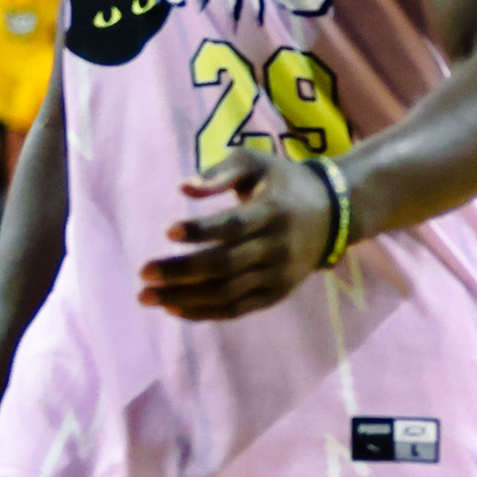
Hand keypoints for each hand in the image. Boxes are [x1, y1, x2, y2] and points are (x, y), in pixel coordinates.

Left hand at [139, 146, 336, 319]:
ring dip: (184, 298)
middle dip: (181, 271)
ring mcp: (278, 275)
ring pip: (228, 292)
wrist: (333, 214)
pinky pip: (238, 309)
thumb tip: (183, 188)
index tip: (167, 232)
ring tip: (147, 296)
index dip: (202, 231)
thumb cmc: (282, 183)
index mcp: (274, 212)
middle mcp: (278, 247)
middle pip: (225, 264)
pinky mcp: (276, 293)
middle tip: (143, 272)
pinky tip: (174, 309)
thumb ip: (220, 172)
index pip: (235, 226)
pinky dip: (205, 312)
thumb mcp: (256, 163)